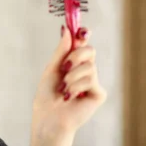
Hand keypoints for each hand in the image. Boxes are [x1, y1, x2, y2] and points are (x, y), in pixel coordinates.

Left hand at [30, 26, 106, 145]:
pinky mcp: (98, 93)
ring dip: (71, 76)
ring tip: (63, 88)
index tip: (81, 30)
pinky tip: (70, 96)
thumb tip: (66, 30)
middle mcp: (85, 70)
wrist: (48, 115)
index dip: (83, 35)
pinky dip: (76, 86)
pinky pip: (91, 80)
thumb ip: (62, 51)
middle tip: (64, 66)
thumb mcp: (52, 68)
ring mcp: (93, 81)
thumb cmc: (47, 94)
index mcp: (73, 63)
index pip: (83, 44)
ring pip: (90, 66)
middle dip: (76, 55)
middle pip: (90, 50)